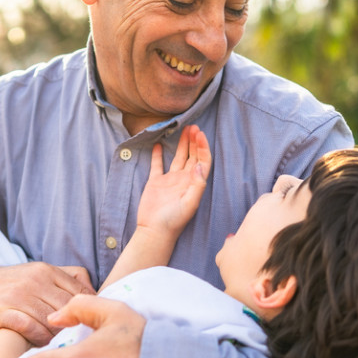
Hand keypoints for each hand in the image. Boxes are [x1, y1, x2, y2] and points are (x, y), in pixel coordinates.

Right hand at [0, 263, 93, 345]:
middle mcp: (34, 280)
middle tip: (81, 342)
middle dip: (76, 327)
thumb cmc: (12, 286)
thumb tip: (96, 294)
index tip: (92, 327)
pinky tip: (42, 346)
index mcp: (47, 271)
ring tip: (62, 347)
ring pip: (51, 320)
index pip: (81, 292)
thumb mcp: (39, 274)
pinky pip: (30, 328)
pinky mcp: (3, 312)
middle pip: (68, 308)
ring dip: (58, 336)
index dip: (90, 312)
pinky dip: (40, 339)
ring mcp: (18, 295)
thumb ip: (67, 279)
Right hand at [136, 125, 210, 240]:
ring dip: (182, 144)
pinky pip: (158, 165)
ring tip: (184, 129)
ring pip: (178, 157)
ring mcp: (170, 180)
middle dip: (194, 141)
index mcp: (194, 184)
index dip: (202, 147)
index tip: (200, 134)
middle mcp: (184, 180)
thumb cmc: (174, 221)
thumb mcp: (189, 204)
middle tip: (193, 126)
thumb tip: (199, 165)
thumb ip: (197, 185)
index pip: (202, 161)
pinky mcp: (155, 182)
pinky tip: (158, 144)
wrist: (154, 231)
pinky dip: (158, 154)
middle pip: (192, 156)